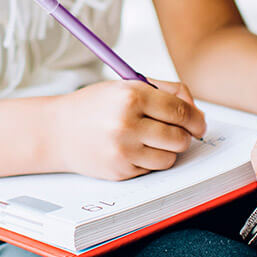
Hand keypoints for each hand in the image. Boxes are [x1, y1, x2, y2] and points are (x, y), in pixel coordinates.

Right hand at [51, 79, 207, 180]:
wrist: (57, 131)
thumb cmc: (96, 106)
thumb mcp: (126, 86)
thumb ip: (166, 91)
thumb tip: (196, 112)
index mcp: (131, 96)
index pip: (180, 111)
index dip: (196, 118)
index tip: (198, 122)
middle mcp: (127, 123)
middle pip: (179, 137)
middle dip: (184, 136)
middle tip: (179, 132)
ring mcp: (123, 150)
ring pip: (169, 158)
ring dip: (168, 150)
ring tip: (152, 140)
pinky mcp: (120, 171)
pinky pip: (152, 169)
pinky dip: (150, 160)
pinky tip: (134, 149)